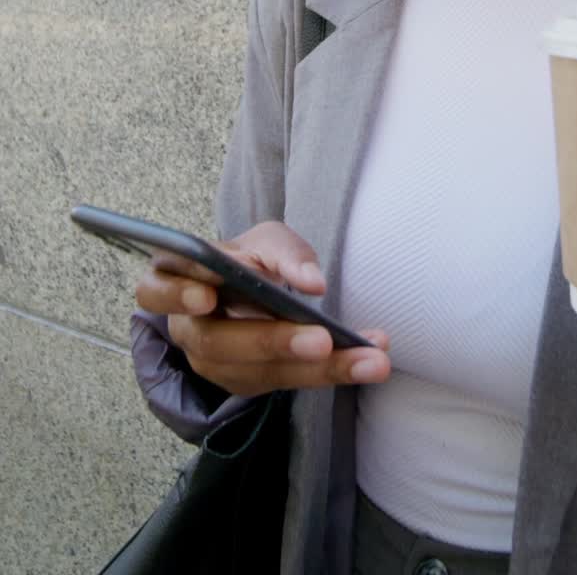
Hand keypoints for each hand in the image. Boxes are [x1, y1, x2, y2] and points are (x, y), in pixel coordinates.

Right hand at [135, 220, 389, 396]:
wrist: (252, 291)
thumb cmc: (252, 259)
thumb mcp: (267, 241)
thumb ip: (286, 254)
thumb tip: (312, 282)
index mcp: (177, 279)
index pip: (161, 288)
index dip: (179, 293)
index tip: (209, 294)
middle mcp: (188, 328)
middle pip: (217, 342)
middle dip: (271, 340)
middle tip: (320, 338)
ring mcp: (214, 363)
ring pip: (257, 372)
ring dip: (316, 369)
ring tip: (368, 358)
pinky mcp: (247, 384)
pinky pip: (287, 383)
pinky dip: (331, 373)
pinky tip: (368, 362)